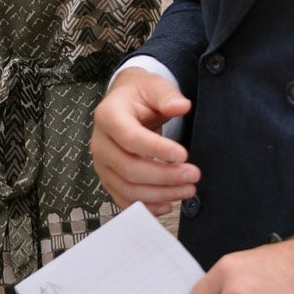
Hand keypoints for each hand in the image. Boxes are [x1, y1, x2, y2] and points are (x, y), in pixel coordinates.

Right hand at [91, 68, 197, 209]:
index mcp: (108, 116)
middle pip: (129, 168)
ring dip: (160, 194)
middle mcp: (100, 143)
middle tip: (193, 175)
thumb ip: (168, 96)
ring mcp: (102, 164)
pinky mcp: (108, 179)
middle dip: (165, 176)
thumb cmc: (140, 95)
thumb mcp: (154, 86)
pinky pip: (124, 199)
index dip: (157, 150)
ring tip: (187, 189)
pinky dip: (147, 206)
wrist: (124, 104)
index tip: (183, 154)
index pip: (130, 138)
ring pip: (128, 189)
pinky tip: (168, 203)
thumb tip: (182, 106)